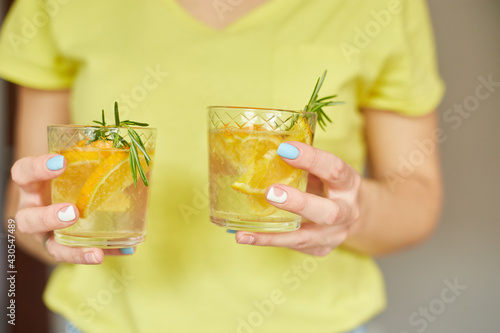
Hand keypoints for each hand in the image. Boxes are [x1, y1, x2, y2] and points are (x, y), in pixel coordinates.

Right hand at [11, 154, 133, 263]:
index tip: (62, 162)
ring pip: (50, 247)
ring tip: (96, 253)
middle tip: (72, 212)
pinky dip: (105, 252)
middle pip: (28, 219)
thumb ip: (87, 159)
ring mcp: (45, 234)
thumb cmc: (69, 177)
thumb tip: (126, 149)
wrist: (64, 196)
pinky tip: (126, 250)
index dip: (38, 167)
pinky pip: (81, 255)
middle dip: (49, 217)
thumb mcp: (71, 167)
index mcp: (31, 185)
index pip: (23, 173)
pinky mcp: (63, 248)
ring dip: (73, 251)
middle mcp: (32, 211)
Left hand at [233, 142, 360, 255]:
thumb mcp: (322, 169)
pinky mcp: (320, 249)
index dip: (311, 159)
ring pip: (306, 238)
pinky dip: (268, 240)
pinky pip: (292, 245)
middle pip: (328, 213)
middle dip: (299, 203)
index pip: (334, 170)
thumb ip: (302, 164)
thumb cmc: (328, 183)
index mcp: (348, 184)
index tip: (284, 149)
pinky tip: (246, 236)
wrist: (350, 213)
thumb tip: (265, 150)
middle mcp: (347, 212)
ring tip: (245, 231)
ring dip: (274, 233)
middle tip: (270, 192)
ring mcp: (335, 235)